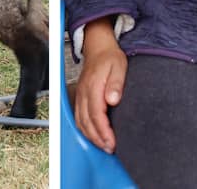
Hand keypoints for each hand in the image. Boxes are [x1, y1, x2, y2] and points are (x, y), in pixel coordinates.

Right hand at [75, 18, 127, 153]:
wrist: (97, 47)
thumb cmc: (110, 58)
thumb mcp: (119, 66)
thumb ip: (116, 83)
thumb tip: (112, 100)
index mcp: (93, 86)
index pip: (96, 114)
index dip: (103, 131)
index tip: (112, 142)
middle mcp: (83, 92)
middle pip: (86, 121)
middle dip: (97, 138)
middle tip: (109, 148)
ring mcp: (80, 95)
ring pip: (80, 121)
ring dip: (90, 136)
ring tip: (103, 146)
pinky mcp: (80, 97)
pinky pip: (78, 116)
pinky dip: (84, 129)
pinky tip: (93, 135)